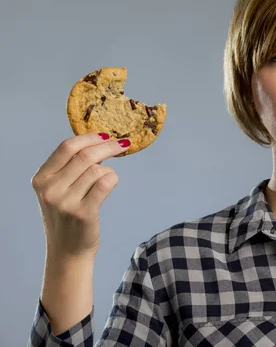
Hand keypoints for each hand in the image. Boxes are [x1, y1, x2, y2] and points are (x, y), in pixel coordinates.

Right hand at [31, 132, 130, 259]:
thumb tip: (100, 142)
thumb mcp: (58, 190)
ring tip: (106, 180)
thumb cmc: (67, 216)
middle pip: (85, 155)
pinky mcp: (83, 212)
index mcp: (41, 179)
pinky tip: (112, 183)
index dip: (89, 137)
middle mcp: (50, 189)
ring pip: (97, 169)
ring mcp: (65, 201)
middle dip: (108, 146)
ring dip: (108, 170)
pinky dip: (113, 179)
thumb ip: (71, 168)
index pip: (66, 147)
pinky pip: (105, 183)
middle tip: (123, 143)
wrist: (67, 251)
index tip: (105, 134)